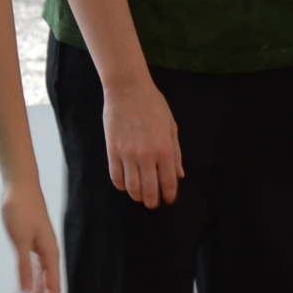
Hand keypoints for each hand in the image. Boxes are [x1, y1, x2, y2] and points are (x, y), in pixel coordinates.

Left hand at [2, 178, 61, 292]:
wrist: (19, 184)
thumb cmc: (21, 207)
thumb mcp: (20, 239)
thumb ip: (24, 266)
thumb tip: (28, 292)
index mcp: (51, 255)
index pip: (52, 290)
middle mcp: (49, 255)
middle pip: (47, 290)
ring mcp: (41, 251)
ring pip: (39, 283)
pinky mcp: (32, 246)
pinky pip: (32, 272)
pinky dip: (25, 285)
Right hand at [102, 77, 183, 207]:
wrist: (128, 89)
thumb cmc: (153, 105)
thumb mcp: (171, 127)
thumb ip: (176, 153)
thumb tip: (179, 175)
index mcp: (165, 149)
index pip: (168, 183)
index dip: (169, 196)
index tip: (168, 200)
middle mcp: (147, 155)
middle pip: (149, 190)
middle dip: (153, 202)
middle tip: (153, 204)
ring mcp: (128, 154)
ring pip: (132, 187)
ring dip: (137, 196)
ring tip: (140, 196)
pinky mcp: (113, 150)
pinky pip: (116, 176)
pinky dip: (121, 185)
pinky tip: (125, 185)